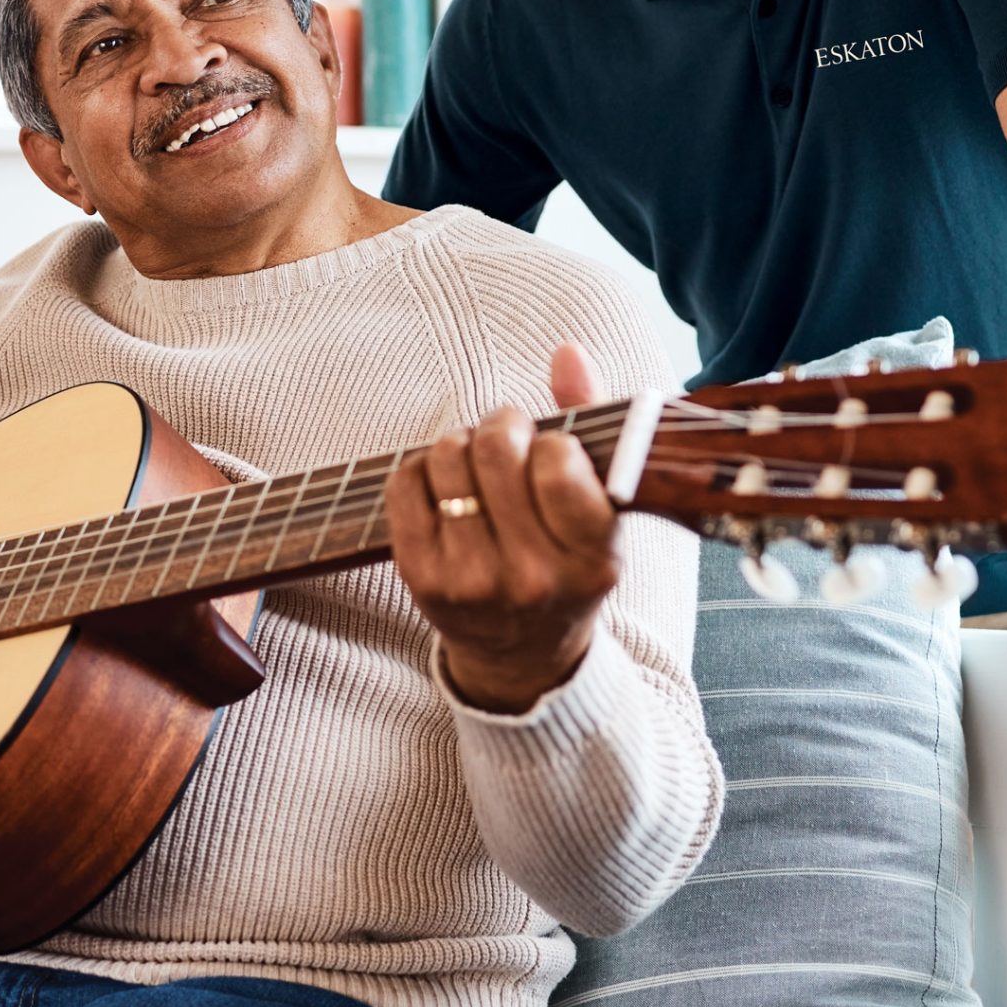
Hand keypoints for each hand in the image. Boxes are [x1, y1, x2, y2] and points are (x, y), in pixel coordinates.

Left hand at [388, 345, 619, 713]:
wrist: (523, 654)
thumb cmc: (566, 562)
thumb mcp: (601, 509)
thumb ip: (593, 424)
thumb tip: (567, 352)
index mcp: (593, 559)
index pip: (557, 462)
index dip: (549, 442)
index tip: (551, 454)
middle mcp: (534, 578)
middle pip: (496, 449)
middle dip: (501, 428)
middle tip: (506, 441)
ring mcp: (473, 583)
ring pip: (447, 457)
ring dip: (460, 444)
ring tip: (476, 466)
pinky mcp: (421, 579)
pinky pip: (405, 481)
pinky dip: (422, 468)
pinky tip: (444, 487)